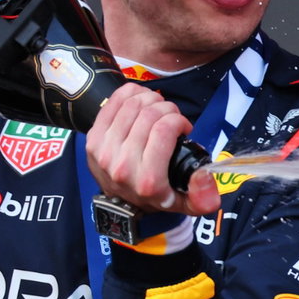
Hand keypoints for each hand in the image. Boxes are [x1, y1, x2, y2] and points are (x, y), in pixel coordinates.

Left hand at [85, 83, 219, 215]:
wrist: (120, 205)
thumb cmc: (155, 197)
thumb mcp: (184, 204)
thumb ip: (202, 198)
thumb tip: (206, 175)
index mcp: (147, 180)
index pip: (163, 130)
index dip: (178, 120)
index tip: (183, 127)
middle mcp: (123, 165)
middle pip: (148, 115)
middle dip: (167, 108)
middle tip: (172, 115)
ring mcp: (104, 150)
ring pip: (131, 105)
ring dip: (150, 99)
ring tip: (158, 108)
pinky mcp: (92, 139)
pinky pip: (112, 102)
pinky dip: (130, 94)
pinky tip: (141, 100)